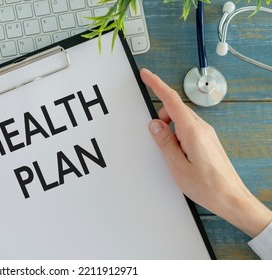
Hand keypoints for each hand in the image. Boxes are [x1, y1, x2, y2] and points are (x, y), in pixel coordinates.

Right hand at [140, 68, 271, 237]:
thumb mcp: (177, 166)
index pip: (171, 100)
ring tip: (170, 154)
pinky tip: (177, 154)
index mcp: (193, 131)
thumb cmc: (207, 186)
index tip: (146, 75)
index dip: (156, 85)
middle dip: (160, 118)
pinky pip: (188, 129)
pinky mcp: (207, 140)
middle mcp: (202, 128)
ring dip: (169, 129)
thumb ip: (164, 142)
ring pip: (181, 121)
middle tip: (155, 139)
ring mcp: (206, 134)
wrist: (232, 199)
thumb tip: (155, 125)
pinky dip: (177, 135)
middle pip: (175, 110)